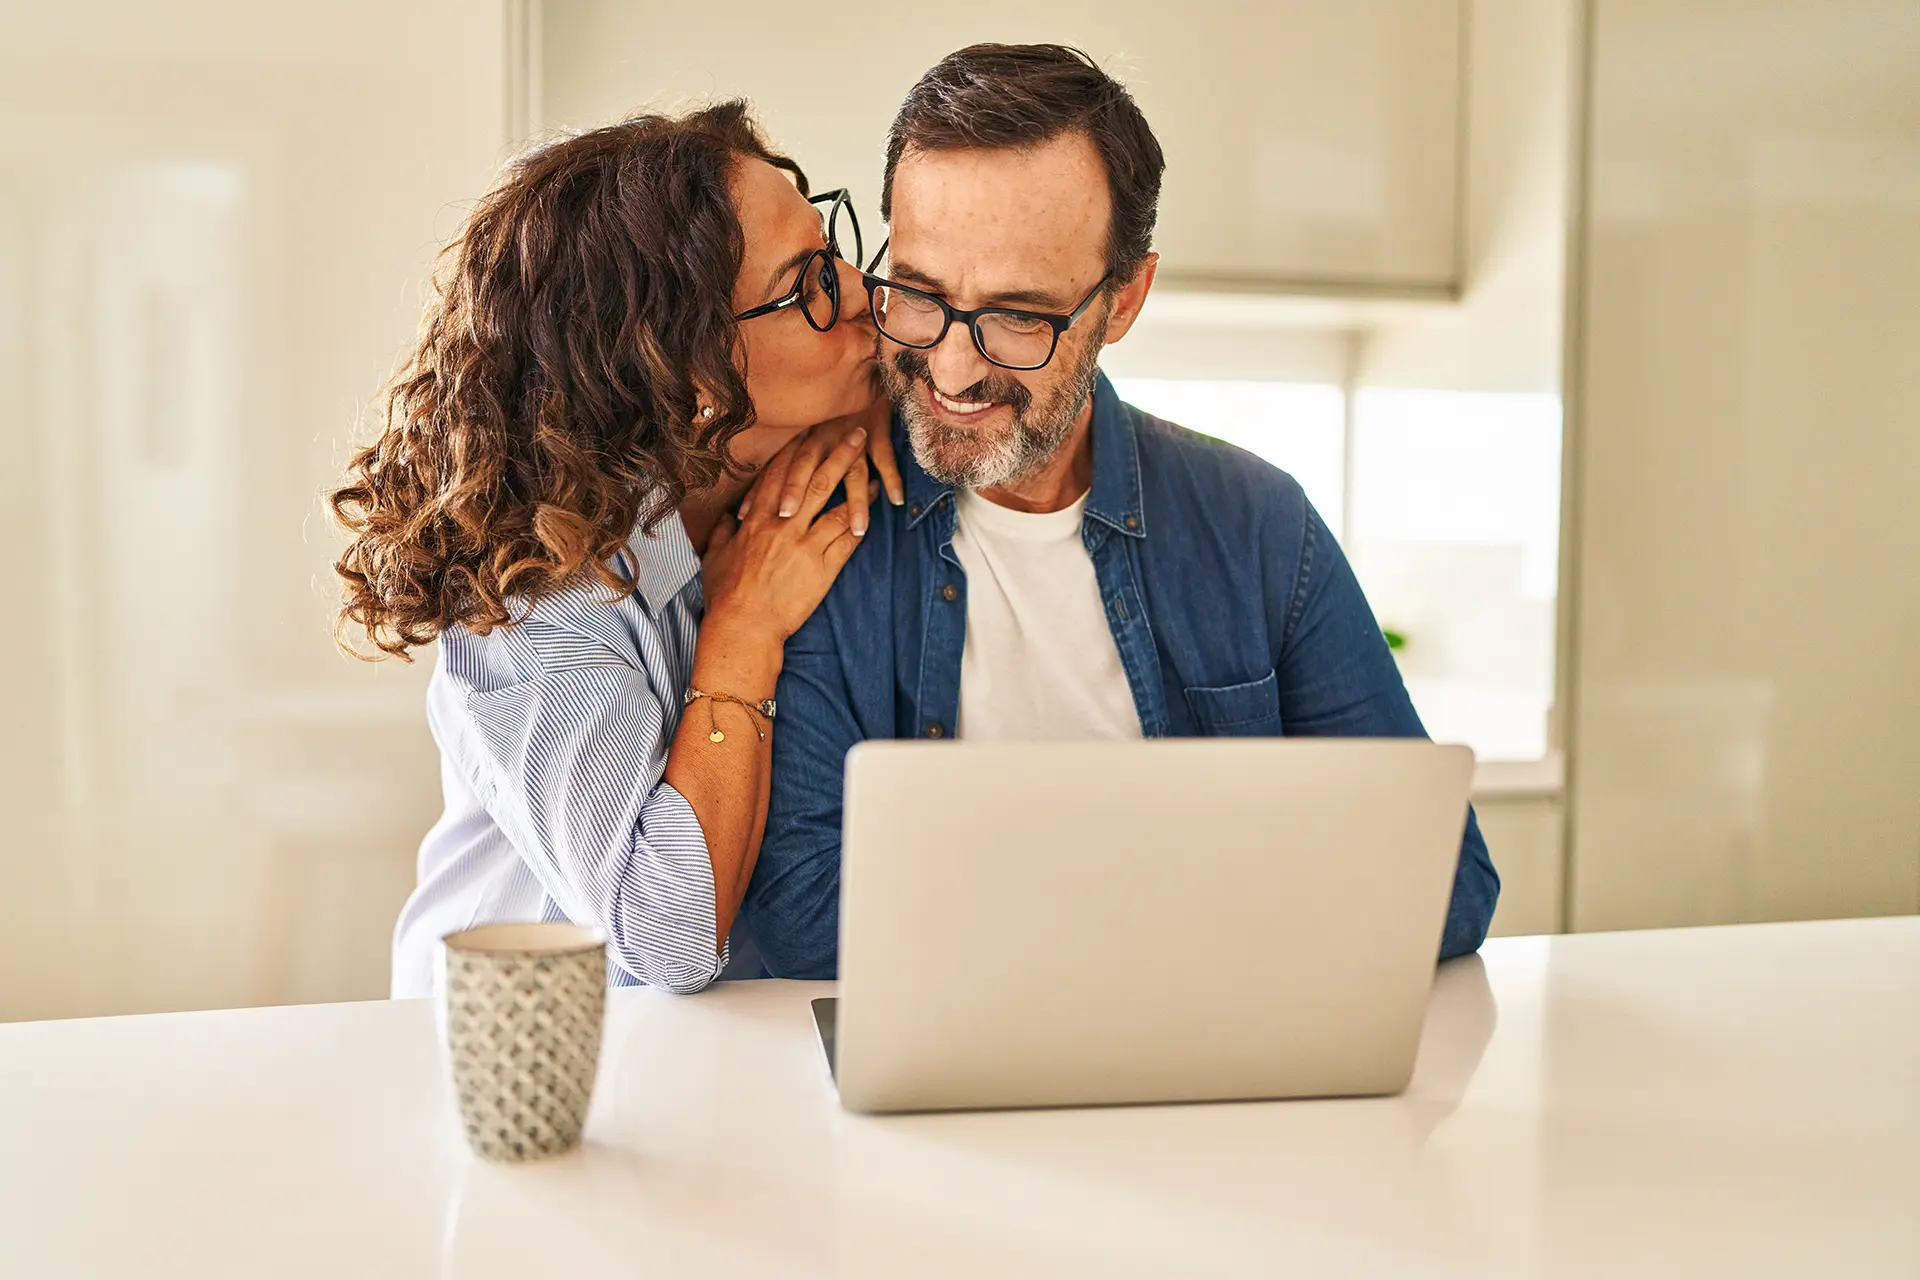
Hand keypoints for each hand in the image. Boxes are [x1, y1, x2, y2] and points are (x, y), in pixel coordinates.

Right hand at [701, 425, 876, 645]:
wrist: (744, 627)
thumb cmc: (725, 595)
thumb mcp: (715, 557)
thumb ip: (721, 532)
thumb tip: (725, 518)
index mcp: (756, 519)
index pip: (781, 474)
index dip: (800, 450)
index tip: (813, 431)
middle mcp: (783, 526)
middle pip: (816, 481)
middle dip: (839, 454)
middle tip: (856, 434)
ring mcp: (804, 546)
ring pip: (837, 507)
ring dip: (859, 488)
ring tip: (875, 473)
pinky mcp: (822, 569)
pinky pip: (847, 541)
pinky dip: (861, 524)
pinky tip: (874, 513)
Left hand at [739, 395, 901, 520]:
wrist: (865, 370)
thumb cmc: (832, 412)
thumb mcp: (804, 430)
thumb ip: (786, 457)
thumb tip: (759, 488)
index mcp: (801, 439)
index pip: (774, 469)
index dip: (758, 492)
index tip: (743, 517)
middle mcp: (821, 436)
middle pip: (806, 466)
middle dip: (796, 491)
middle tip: (788, 518)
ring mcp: (849, 434)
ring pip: (851, 469)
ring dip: (856, 500)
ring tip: (858, 528)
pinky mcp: (877, 428)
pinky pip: (885, 455)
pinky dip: (892, 477)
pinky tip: (897, 500)